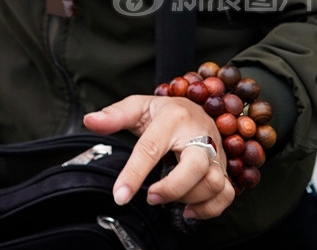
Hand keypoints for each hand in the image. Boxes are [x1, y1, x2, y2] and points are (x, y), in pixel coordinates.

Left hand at [83, 95, 234, 219]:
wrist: (197, 108)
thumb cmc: (164, 112)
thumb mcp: (138, 107)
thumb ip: (114, 116)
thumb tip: (89, 121)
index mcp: (173, 118)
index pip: (151, 148)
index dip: (133, 174)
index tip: (119, 195)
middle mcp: (199, 135)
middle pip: (196, 167)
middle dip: (172, 188)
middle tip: (150, 196)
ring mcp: (215, 153)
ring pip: (214, 182)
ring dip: (189, 198)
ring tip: (165, 198)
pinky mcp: (224, 168)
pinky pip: (226, 194)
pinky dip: (209, 208)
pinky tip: (188, 210)